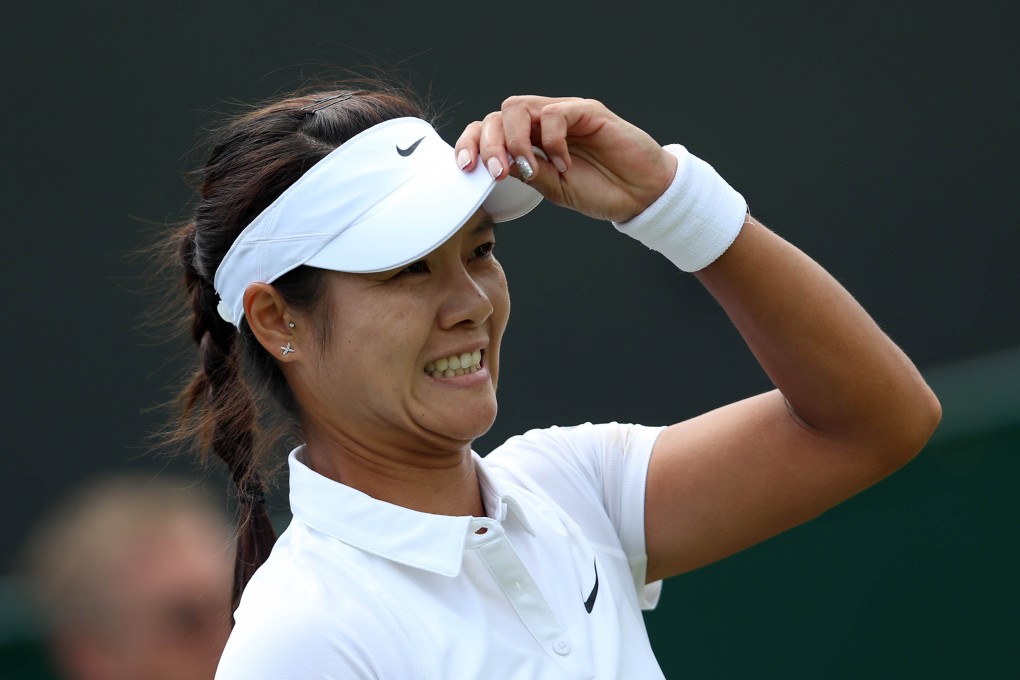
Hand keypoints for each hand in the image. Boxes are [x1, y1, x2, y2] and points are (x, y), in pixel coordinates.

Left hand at [455, 96, 677, 222]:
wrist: (640, 194)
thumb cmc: (600, 190)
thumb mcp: (552, 189)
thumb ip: (526, 173)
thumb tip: (493, 164)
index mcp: (530, 141)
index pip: (490, 129)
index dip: (472, 142)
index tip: (466, 167)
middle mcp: (542, 124)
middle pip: (498, 115)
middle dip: (489, 144)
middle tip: (497, 172)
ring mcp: (564, 114)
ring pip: (518, 107)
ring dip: (514, 140)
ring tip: (530, 169)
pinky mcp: (587, 111)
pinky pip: (554, 114)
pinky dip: (552, 141)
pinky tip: (564, 163)